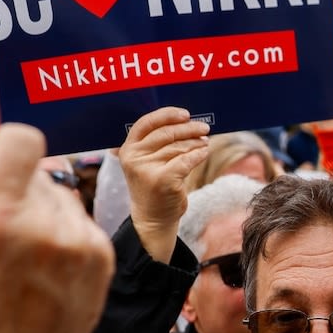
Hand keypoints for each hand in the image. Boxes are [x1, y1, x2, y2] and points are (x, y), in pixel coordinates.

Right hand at [0, 122, 114, 332]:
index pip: (22, 139)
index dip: (7, 148)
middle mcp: (44, 226)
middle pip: (38, 171)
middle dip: (18, 190)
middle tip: (0, 236)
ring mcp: (79, 243)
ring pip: (61, 196)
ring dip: (43, 214)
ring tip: (22, 260)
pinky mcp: (102, 258)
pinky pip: (80, 222)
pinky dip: (64, 237)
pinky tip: (45, 271)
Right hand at [121, 107, 209, 262]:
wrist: (153, 218)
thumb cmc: (153, 185)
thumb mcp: (146, 162)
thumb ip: (155, 143)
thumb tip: (185, 121)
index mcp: (127, 149)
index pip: (146, 122)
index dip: (167, 115)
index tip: (185, 114)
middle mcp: (134, 158)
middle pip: (167, 133)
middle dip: (189, 128)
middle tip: (204, 129)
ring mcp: (147, 169)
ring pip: (179, 147)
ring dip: (196, 142)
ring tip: (204, 142)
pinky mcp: (163, 180)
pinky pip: (187, 160)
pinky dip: (199, 154)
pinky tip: (204, 153)